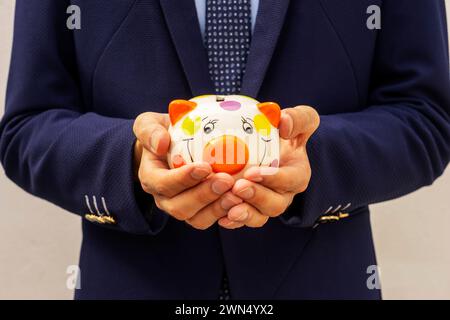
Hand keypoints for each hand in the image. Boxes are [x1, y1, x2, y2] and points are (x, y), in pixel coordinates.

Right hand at [133, 112, 240, 229]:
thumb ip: (149, 131)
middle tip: (227, 180)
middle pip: (180, 207)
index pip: (164, 184)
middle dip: (205, 195)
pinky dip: (227, 213)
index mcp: (151, 178)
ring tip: (237, 194)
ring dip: (217, 208)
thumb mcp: (149, 124)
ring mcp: (182, 208)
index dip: (184, 179)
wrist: (172, 147)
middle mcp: (164, 198)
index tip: (205, 167)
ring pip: (197, 219)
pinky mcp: (199, 213)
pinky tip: (242, 201)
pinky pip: (211, 220)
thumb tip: (161, 144)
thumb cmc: (163, 133)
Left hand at [218, 106, 319, 228]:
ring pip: (258, 217)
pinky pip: (242, 221)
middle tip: (238, 186)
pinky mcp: (248, 210)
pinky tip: (221, 217)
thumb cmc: (281, 132)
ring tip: (229, 206)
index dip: (274, 179)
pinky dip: (232, 221)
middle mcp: (282, 194)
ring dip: (244, 213)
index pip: (291, 180)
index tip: (254, 172)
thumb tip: (285, 123)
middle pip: (275, 204)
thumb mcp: (297, 119)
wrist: (260, 143)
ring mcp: (264, 205)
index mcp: (297, 174)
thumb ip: (298, 118)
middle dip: (256, 197)